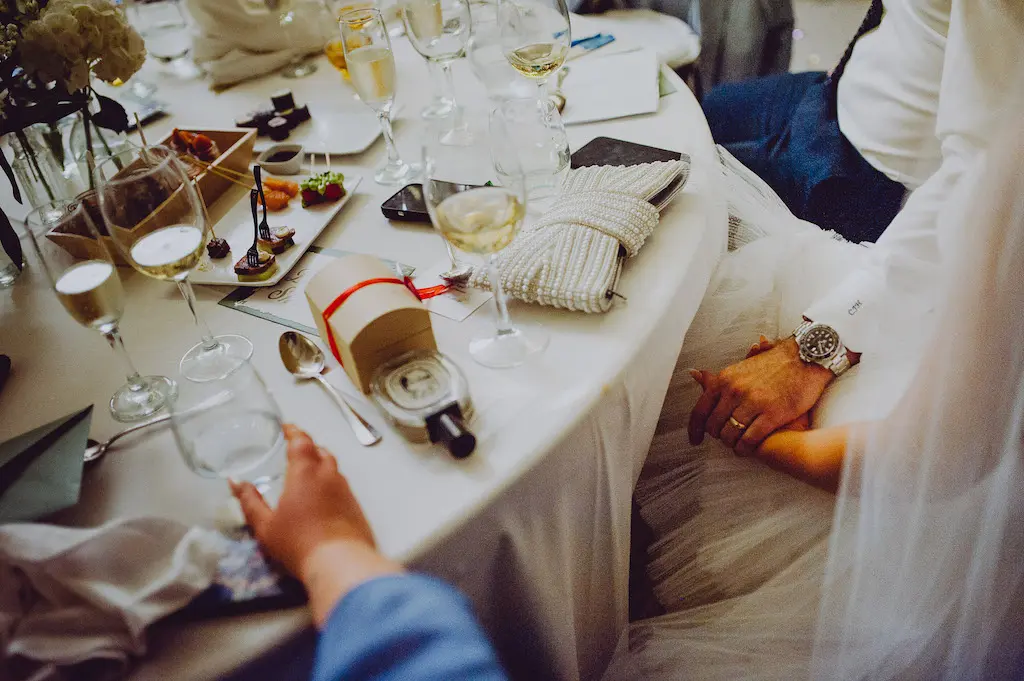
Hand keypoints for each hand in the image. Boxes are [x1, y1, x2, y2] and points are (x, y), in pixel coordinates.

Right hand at [231, 425, 376, 577]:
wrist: (340, 562)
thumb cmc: (297, 542)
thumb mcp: (265, 525)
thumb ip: (250, 501)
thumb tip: (235, 481)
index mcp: (306, 473)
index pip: (301, 441)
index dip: (294, 431)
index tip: (286, 427)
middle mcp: (329, 475)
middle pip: (320, 451)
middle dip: (308, 446)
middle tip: (295, 449)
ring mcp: (346, 490)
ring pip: (333, 468)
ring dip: (321, 464)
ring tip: (307, 471)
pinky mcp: (356, 506)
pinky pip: (342, 486)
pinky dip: (330, 483)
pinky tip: (322, 496)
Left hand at [688, 337, 833, 454]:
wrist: (805, 359)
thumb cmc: (774, 364)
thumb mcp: (740, 367)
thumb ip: (718, 379)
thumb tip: (694, 375)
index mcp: (724, 380)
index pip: (700, 410)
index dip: (695, 430)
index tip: (695, 440)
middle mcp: (734, 391)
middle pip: (714, 426)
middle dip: (718, 436)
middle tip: (727, 439)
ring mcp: (753, 402)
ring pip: (730, 435)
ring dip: (732, 444)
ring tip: (738, 444)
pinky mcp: (772, 414)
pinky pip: (749, 440)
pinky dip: (745, 449)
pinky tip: (747, 450)